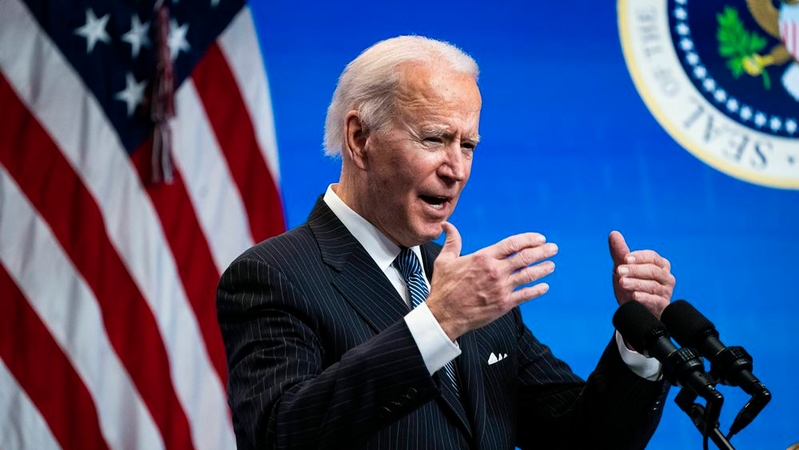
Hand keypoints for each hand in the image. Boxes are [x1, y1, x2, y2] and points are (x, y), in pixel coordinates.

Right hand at [425, 222, 557, 339]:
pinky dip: (537, 290)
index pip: (512, 244)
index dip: (529, 239)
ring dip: (543, 269)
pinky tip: (545, 286)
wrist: (444, 315)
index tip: (539, 238)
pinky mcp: (504, 304)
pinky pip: (526, 295)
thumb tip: (447, 226)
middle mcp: (495, 271)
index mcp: (483, 257)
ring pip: (529, 275)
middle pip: (525, 257)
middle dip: (542, 251)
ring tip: (551, 265)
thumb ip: (452, 241)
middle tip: (553, 248)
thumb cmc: (444, 288)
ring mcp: (501, 288)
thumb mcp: (445, 260)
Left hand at [608, 231, 674, 318]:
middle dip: (634, 270)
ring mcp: (666, 292)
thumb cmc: (630, 285)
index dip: (639, 257)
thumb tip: (613, 233)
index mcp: (660, 264)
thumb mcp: (623, 268)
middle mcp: (666, 277)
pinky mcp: (663, 306)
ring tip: (622, 282)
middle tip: (619, 271)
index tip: (625, 258)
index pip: (652, 257)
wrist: (634, 310)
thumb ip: (619, 252)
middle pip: (652, 271)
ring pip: (653, 285)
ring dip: (636, 283)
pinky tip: (634, 296)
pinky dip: (645, 298)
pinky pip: (656, 301)